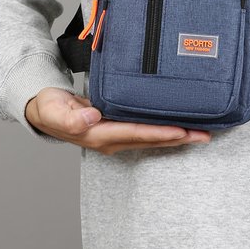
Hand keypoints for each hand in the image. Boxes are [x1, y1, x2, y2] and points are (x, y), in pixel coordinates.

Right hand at [24, 88, 210, 153]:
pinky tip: (181, 127)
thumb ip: (71, 116)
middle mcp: (112, 140)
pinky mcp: (120, 131)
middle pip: (150, 140)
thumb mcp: (53, 109)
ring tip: (202, 133)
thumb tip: (93, 117)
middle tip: (205, 134)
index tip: (181, 130)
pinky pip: (148, 133)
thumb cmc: (49, 108)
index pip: (135, 134)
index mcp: (98, 135)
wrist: (44, 111)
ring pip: (152, 139)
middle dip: (178, 138)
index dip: (159, 133)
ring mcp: (117, 138)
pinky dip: (166, 131)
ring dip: (177, 137)